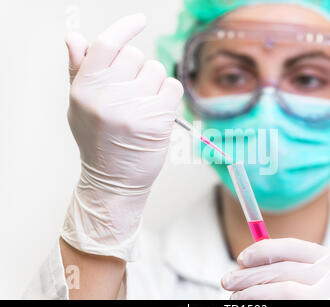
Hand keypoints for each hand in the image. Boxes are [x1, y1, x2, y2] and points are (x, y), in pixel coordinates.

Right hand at [61, 14, 183, 260]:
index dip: (124, 28)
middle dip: (138, 70)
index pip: (106, 45)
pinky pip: (173, 88)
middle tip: (131, 94)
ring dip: (155, 84)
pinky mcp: (157, 121)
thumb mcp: (81, 105)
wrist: (113, 180)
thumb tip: (74, 36)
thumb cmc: (98, 140)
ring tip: (142, 107)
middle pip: (136, 56)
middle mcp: (108, 96)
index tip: (138, 21)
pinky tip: (157, 113)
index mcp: (86, 88)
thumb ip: (79, 70)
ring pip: (157, 71)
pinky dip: (169, 97)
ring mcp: (134, 109)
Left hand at [221, 238, 329, 299]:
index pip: (291, 246)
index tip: (242, 258)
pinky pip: (285, 305)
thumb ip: (288, 266)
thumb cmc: (322, 297)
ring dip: (253, 293)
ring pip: (283, 290)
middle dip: (250, 275)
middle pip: (283, 269)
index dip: (263, 250)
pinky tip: (253, 306)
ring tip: (235, 297)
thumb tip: (247, 262)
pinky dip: (265, 304)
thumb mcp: (313, 278)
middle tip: (227, 280)